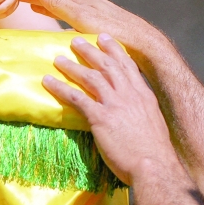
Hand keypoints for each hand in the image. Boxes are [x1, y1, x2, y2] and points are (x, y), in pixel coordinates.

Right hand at [18, 0, 146, 44]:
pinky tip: (54, 16)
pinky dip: (55, 11)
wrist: (144, 46)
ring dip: (44, 2)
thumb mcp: (83, 18)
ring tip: (30, 2)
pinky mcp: (95, 21)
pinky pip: (67, 13)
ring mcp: (90, 11)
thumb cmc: (113, 32)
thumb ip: (60, 2)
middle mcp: (84, 1)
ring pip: (60, 3)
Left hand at [42, 34, 174, 184]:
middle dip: (90, 51)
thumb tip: (132, 109)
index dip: (114, 49)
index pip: (128, 65)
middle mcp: (129, 95)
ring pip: (91, 77)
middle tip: (75, 40)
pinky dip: (60, 87)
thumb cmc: (155, 152)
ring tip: (58, 59)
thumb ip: (141, 111)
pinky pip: (76, 97)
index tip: (104, 37)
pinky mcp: (100, 118)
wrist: (155, 167)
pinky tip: (48, 82)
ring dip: (72, 66)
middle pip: (107, 65)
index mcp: (144, 96)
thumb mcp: (153, 123)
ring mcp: (115, 105)